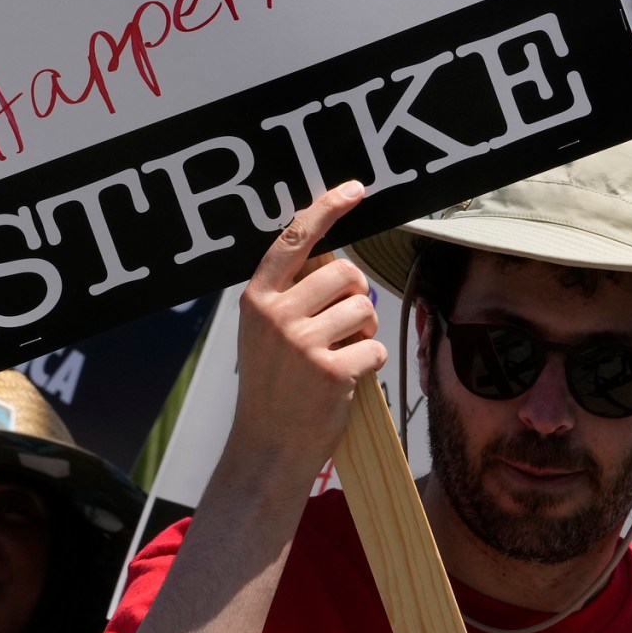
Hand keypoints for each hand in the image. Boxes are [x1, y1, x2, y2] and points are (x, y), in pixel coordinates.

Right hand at [229, 181, 389, 481]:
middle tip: (341, 327)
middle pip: (346, 275)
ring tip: (341, 353)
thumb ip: (289, 295)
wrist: (268, 442)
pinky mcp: (330, 370)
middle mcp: (275, 313)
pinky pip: (375, 348)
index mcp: (256, 297)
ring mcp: (301, 342)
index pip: (295, 239)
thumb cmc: (273, 383)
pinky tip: (347, 378)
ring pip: (365, 310)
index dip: (327, 209)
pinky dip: (370, 364)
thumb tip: (337, 262)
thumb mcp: (264, 331)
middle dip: (357, 298)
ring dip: (365, 332)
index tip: (354, 189)